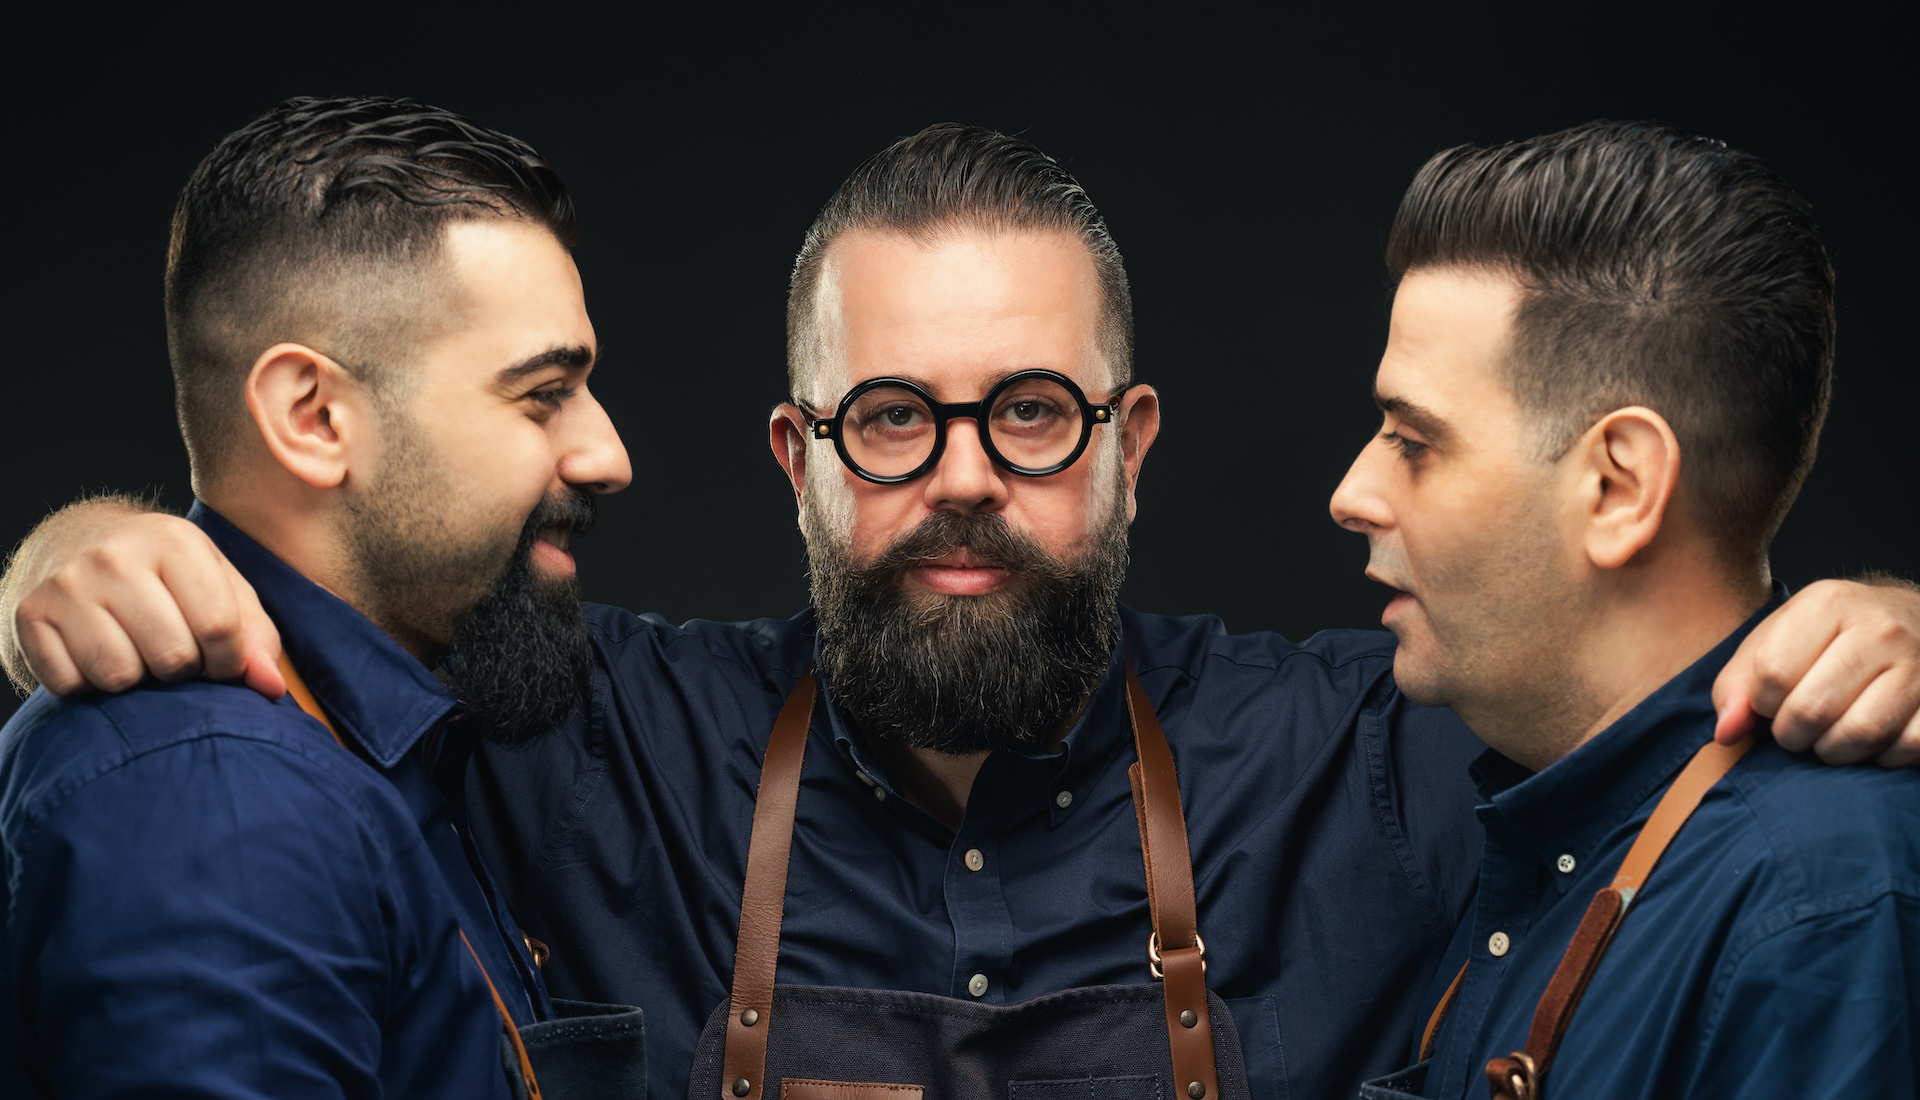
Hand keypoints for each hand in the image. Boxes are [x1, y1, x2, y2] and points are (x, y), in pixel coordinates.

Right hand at [5, 501, 283, 698]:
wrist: (75, 541)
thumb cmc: (167, 575)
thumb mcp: (220, 586)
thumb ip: (256, 636)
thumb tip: (272, 687)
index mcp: (174, 541)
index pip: (218, 627)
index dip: (230, 662)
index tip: (222, 663)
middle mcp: (115, 557)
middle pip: (171, 657)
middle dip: (184, 670)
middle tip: (176, 654)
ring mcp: (67, 585)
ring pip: (119, 676)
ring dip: (137, 681)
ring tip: (138, 653)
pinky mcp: (30, 615)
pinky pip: (71, 685)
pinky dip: (90, 685)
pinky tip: (97, 656)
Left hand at [1713, 577, 1919, 766]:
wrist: (1912, 621)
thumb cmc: (1826, 639)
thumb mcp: (1774, 641)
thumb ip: (1737, 685)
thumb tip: (1726, 734)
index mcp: (1828, 603)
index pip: (1772, 674)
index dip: (1760, 703)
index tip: (1769, 703)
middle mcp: (1880, 628)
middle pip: (1812, 709)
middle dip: (1791, 734)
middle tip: (1795, 730)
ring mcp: (1919, 663)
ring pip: (1860, 734)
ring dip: (1832, 751)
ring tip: (1827, 737)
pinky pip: (1906, 747)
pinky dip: (1881, 757)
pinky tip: (1870, 741)